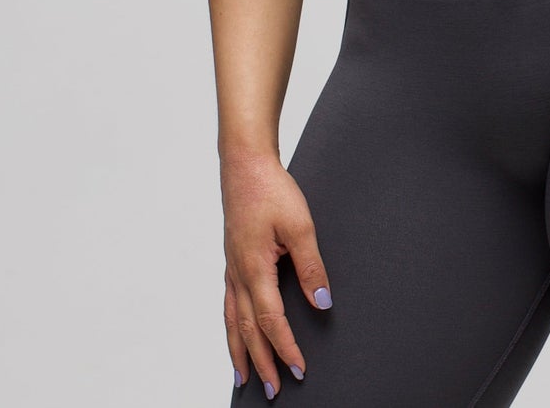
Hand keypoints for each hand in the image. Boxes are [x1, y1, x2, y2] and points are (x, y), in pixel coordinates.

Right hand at [221, 152, 332, 397]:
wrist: (244, 164)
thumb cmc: (271, 189)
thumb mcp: (300, 225)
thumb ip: (311, 266)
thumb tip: (322, 302)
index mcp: (255, 269)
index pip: (271, 321)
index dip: (285, 348)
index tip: (299, 369)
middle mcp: (238, 274)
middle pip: (248, 329)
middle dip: (261, 362)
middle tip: (272, 390)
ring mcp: (231, 268)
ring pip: (232, 321)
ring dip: (239, 351)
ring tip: (243, 377)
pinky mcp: (231, 259)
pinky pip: (228, 303)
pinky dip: (230, 327)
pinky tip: (235, 333)